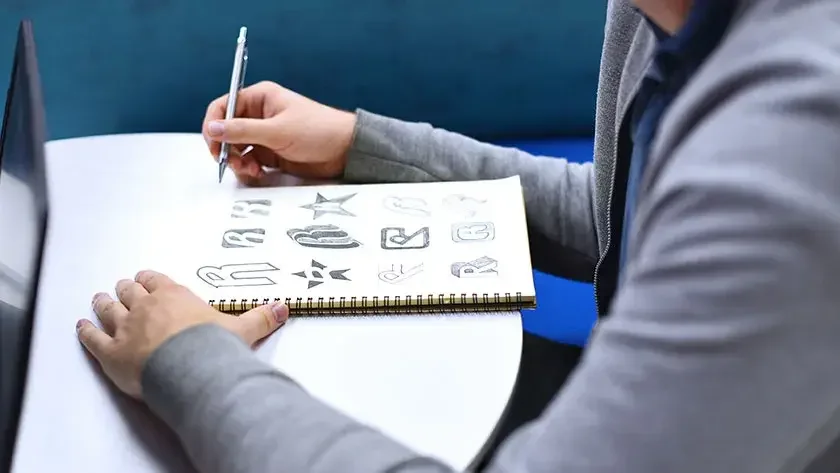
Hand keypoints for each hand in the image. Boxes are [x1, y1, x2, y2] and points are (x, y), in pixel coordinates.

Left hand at [75, 270, 288, 398]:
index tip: (146, 279)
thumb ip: (262, 318)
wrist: (191, 369)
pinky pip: (92, 338)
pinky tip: (82, 326)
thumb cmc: (214, 347)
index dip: (150, 280)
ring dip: (103, 303)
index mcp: (175, 297)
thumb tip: (284, 308)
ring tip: (98, 299)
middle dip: (126, 289)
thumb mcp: (243, 330)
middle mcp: (147, 307)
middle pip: (130, 292)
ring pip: (108, 309)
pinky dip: (85, 331)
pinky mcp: (111, 352)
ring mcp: (126, 328)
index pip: (157, 281)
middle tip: (122, 288)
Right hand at [202, 81, 357, 184]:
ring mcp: (264, 135)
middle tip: (232, 162)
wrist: (345, 151)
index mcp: (259, 98)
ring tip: (251, 170)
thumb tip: (213, 128)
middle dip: (225, 148)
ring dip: (237, 162)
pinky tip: (258, 173)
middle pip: (225, 130)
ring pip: (235, 149)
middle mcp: (258, 115)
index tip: (214, 143)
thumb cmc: (319, 130)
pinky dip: (248, 169)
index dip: (214, 124)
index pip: (223, 106)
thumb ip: (243, 130)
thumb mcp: (278, 130)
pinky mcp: (270, 153)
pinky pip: (248, 161)